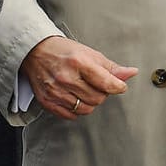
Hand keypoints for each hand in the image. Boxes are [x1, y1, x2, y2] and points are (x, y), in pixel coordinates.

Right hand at [20, 36, 137, 120]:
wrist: (35, 52)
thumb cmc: (63, 51)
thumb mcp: (89, 53)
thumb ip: (110, 67)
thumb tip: (131, 73)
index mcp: (78, 62)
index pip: (106, 83)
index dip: (118, 86)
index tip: (120, 86)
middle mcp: (66, 78)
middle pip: (97, 98)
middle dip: (103, 93)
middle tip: (97, 84)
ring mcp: (55, 91)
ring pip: (86, 109)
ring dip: (90, 101)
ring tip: (85, 89)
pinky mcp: (47, 101)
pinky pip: (71, 115)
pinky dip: (77, 109)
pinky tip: (75, 97)